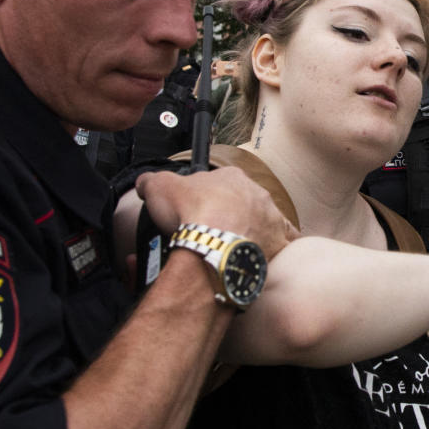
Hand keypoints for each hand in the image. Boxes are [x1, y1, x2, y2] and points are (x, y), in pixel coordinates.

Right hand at [135, 167, 295, 259]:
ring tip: (231, 245)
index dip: (203, 196)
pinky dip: (275, 245)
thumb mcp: (158, 187)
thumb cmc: (192, 215)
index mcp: (231, 176)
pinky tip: (262, 252)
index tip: (194, 209)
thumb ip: (151, 181)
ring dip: (250, 228)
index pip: (218, 181)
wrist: (215, 249)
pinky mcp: (277, 243)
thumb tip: (145, 183)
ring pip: (262, 219)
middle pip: (241, 200)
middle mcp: (256, 193)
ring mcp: (270, 218)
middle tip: (210, 230)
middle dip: (228, 213)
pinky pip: (283, 241)